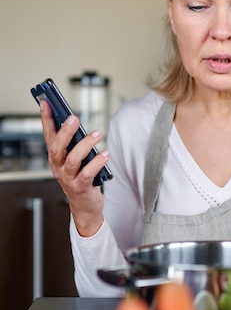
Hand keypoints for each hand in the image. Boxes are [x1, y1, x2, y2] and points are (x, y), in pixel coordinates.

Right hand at [39, 99, 109, 236]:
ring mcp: (68, 178)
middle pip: (57, 147)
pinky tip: (106, 154)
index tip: (46, 103)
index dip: (46, 119)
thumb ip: (74, 144)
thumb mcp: (75, 160)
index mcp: (55, 158)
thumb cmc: (81, 179)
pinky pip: (87, 173)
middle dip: (65, 131)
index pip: (48, 135)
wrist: (85, 207)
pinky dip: (97, 162)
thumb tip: (78, 123)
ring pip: (72, 159)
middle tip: (74, 117)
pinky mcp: (81, 187)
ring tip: (98, 133)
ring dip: (85, 145)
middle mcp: (58, 167)